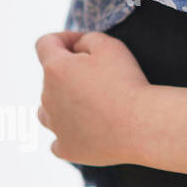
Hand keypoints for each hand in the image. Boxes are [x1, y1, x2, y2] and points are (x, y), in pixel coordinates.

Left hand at [35, 30, 149, 166]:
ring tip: (93, 105)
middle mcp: (47, 97)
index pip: (45, 44)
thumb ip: (87, 39)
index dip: (64, 38)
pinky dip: (71, 133)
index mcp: (55, 69)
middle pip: (51, 79)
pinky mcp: (65, 148)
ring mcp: (55, 126)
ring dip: (64, 104)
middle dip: (71, 74)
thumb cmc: (127, 82)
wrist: (141, 125)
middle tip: (104, 77)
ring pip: (48, 110)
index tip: (81, 44)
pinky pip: (60, 139)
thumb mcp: (111, 46)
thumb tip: (76, 49)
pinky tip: (90, 130)